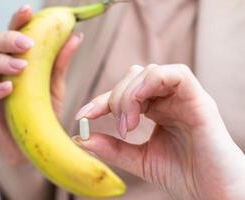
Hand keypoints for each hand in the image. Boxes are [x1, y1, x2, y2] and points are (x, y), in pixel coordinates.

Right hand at [0, 5, 82, 165]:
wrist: (32, 147)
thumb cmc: (40, 113)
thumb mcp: (54, 86)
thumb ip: (59, 62)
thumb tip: (75, 35)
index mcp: (13, 61)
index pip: (12, 36)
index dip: (17, 22)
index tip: (28, 11)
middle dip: (8, 39)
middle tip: (28, 44)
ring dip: (2, 62)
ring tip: (22, 66)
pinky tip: (8, 87)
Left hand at [73, 64, 244, 198]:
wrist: (216, 194)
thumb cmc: (184, 176)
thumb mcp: (140, 160)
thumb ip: (112, 148)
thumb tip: (81, 137)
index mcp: (157, 110)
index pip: (123, 93)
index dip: (99, 102)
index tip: (82, 117)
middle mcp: (169, 99)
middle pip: (132, 76)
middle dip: (116, 99)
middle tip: (121, 129)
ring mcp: (184, 97)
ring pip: (149, 71)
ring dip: (129, 94)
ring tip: (128, 125)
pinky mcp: (199, 100)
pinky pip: (175, 74)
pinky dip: (150, 84)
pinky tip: (140, 109)